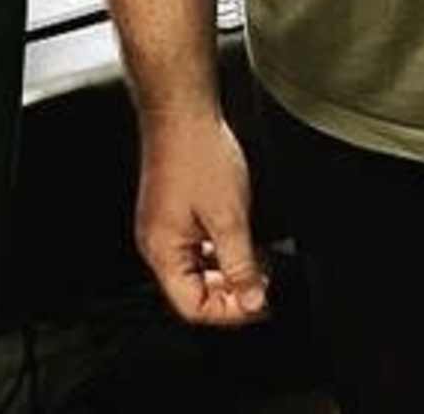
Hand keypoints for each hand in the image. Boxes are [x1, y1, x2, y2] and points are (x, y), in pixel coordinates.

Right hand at [133, 109, 268, 326]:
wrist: (183, 112)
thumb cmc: (196, 154)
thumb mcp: (229, 217)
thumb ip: (241, 263)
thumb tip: (253, 299)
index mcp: (163, 251)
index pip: (192, 306)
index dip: (229, 311)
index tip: (259, 303)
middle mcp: (158, 244)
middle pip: (194, 291)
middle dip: (232, 292)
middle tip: (265, 285)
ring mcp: (166, 227)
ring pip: (199, 269)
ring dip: (230, 271)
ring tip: (260, 264)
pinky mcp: (175, 213)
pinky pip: (198, 247)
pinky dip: (222, 251)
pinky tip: (245, 242)